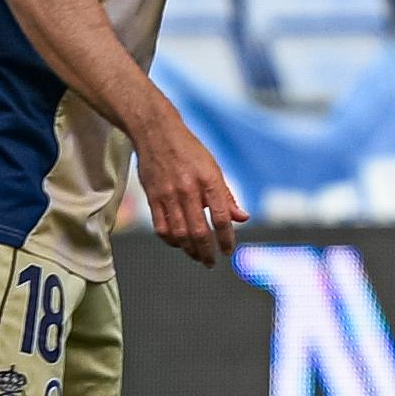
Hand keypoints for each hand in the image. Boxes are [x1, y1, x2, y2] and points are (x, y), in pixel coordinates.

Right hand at [136, 117, 247, 265]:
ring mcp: (168, 194)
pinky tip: (179, 244)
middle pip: (198, 230)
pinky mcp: (152, 197)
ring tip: (196, 256)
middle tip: (211, 262)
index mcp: (209, 181)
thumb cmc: (190, 151)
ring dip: (189, 250)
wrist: (157, 133)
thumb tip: (242, 218)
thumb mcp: (214, 169)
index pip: (221, 218)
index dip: (226, 239)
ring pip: (178, 233)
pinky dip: (170, 240)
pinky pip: (161, 227)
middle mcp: (189, 189)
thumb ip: (227, 196)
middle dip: (206, 251)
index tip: (228, 251)